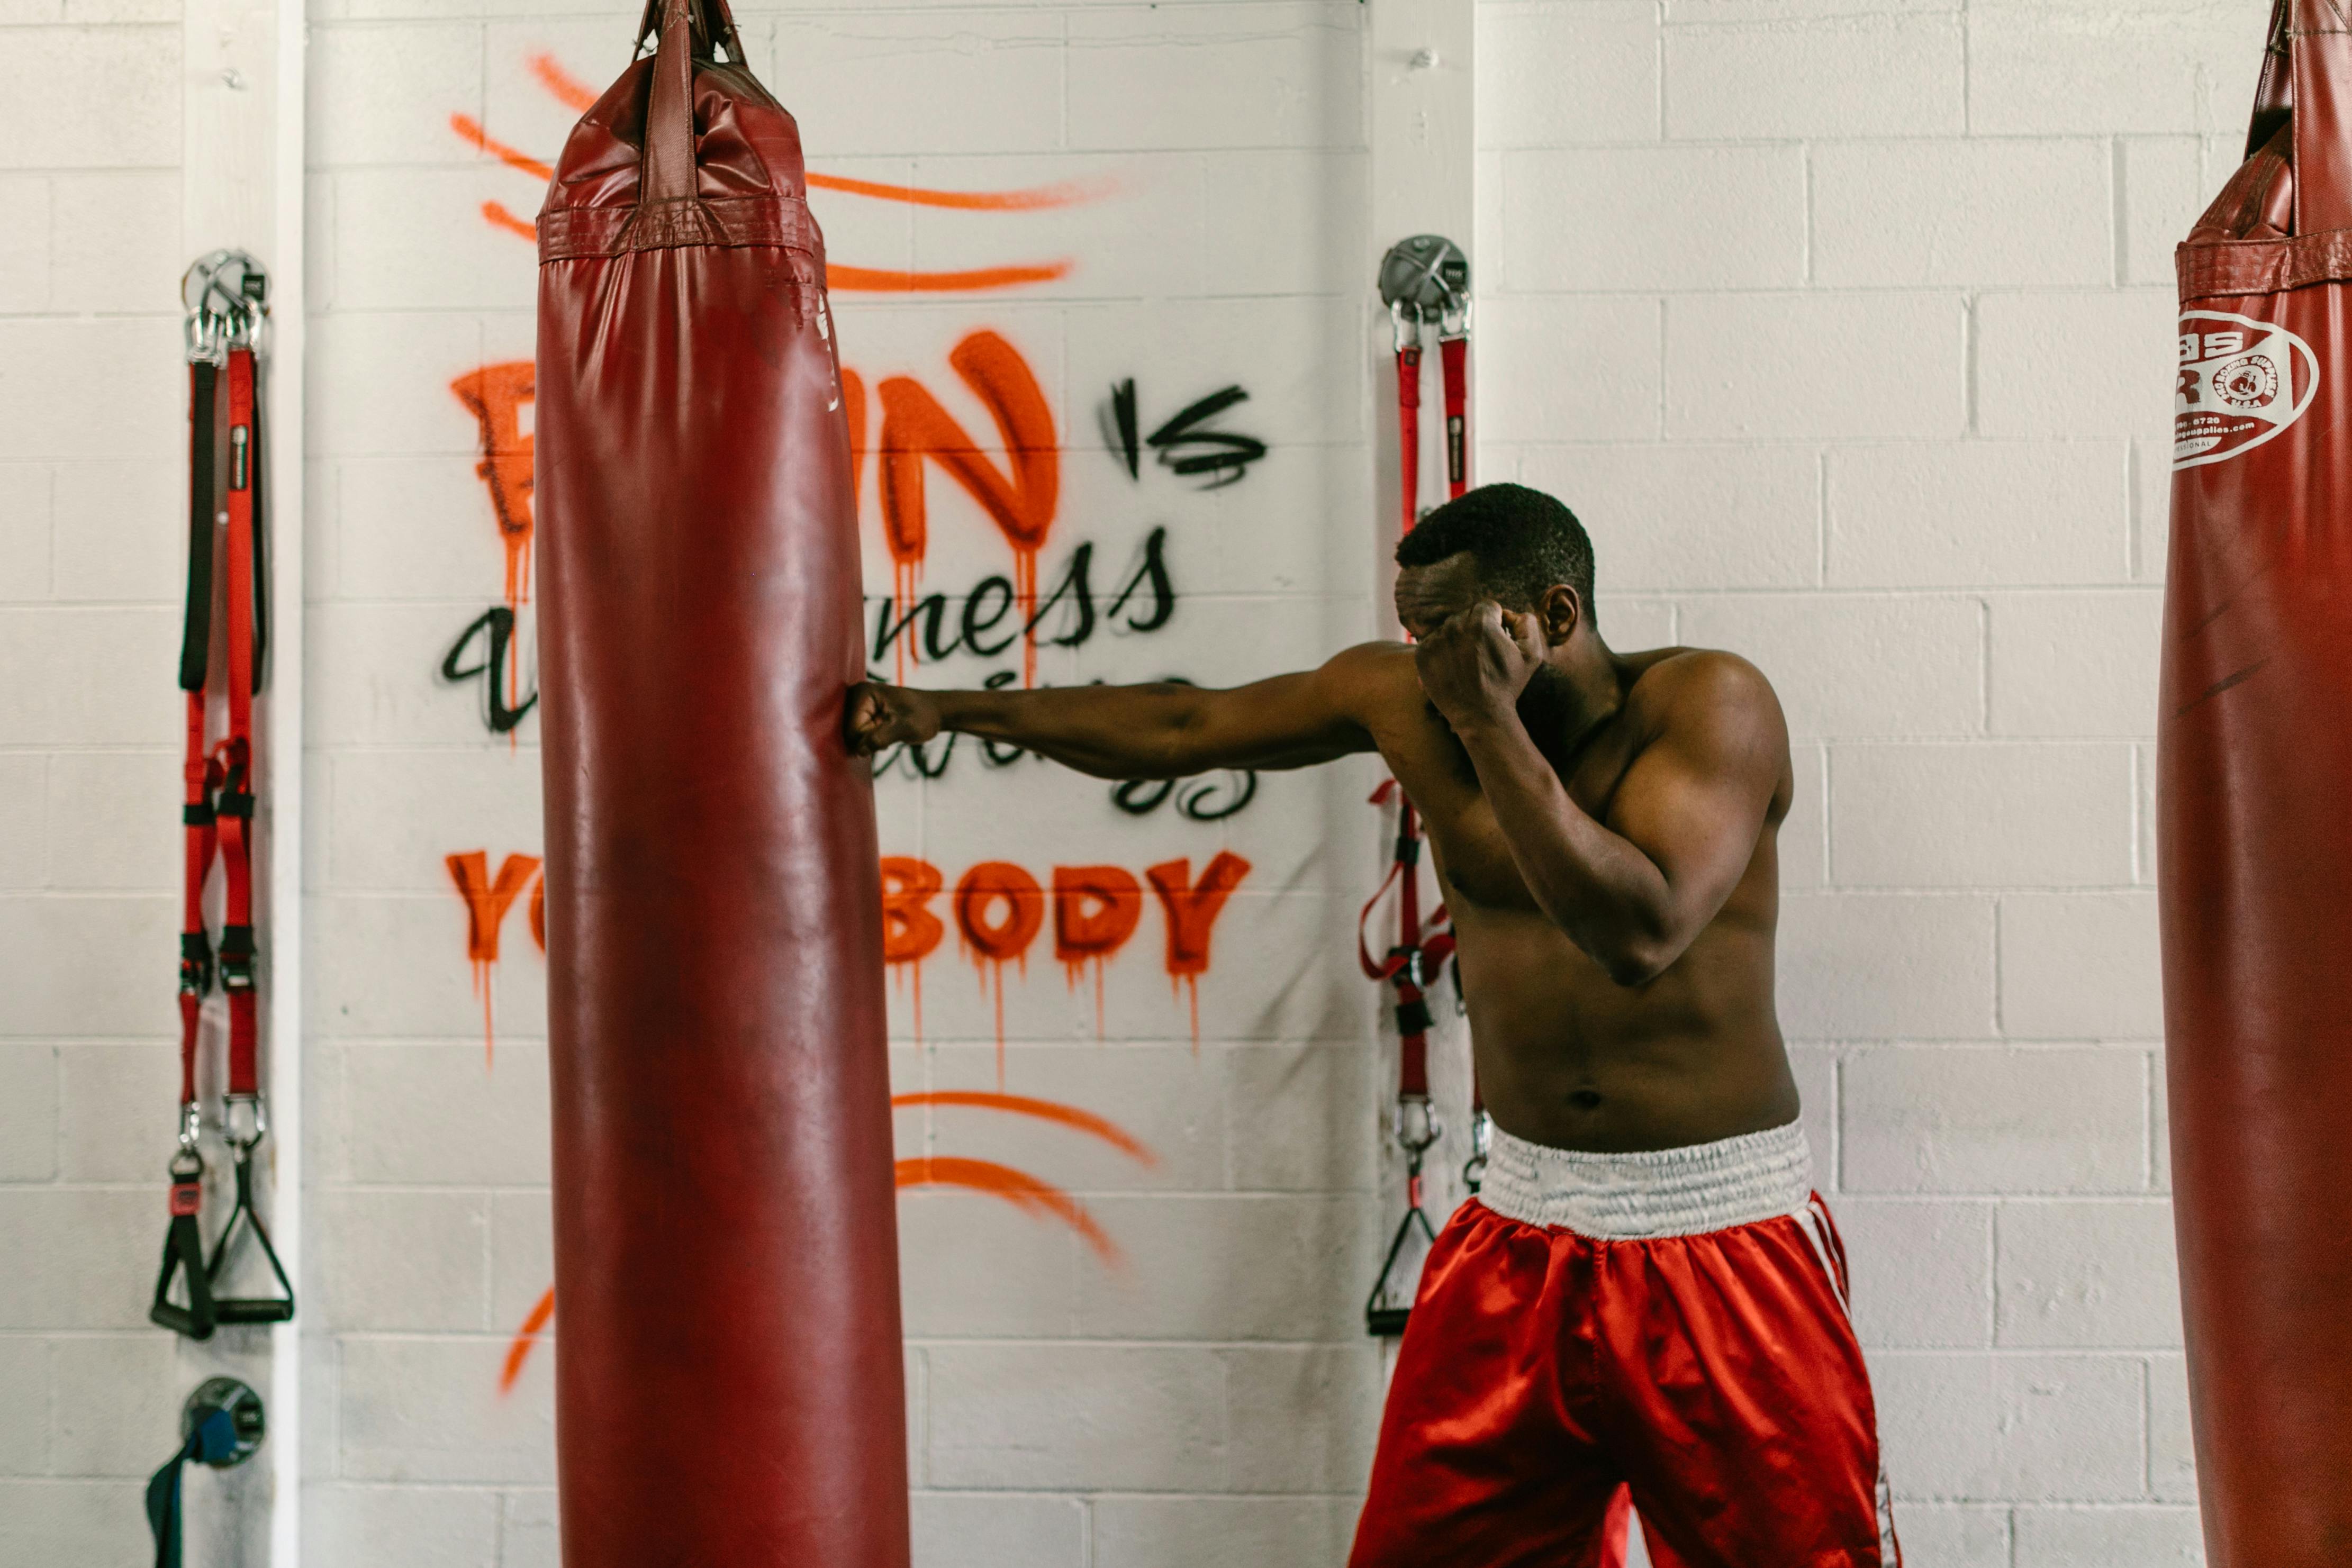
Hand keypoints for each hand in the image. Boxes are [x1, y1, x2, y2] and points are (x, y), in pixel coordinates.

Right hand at [844, 681, 940, 755]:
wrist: (934, 712)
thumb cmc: (924, 716)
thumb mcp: (905, 727)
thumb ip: (881, 737)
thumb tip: (859, 750)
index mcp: (862, 692)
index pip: (852, 729)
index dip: (869, 740)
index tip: (889, 734)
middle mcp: (854, 696)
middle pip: (850, 733)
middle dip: (868, 740)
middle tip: (889, 734)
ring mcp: (857, 705)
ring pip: (854, 737)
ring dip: (871, 741)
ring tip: (889, 732)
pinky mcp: (862, 713)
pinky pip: (858, 735)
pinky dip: (871, 740)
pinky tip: (885, 732)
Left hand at [1413, 602, 1544, 729]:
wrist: (1480, 715)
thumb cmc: (1507, 685)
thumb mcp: (1531, 655)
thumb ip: (1528, 624)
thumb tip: (1513, 613)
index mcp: (1481, 622)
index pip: (1488, 607)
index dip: (1496, 621)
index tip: (1497, 638)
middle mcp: (1455, 627)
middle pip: (1467, 615)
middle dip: (1477, 628)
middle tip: (1483, 651)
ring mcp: (1436, 640)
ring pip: (1449, 627)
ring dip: (1459, 638)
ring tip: (1468, 660)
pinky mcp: (1422, 654)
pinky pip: (1434, 641)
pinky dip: (1442, 649)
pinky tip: (1454, 666)